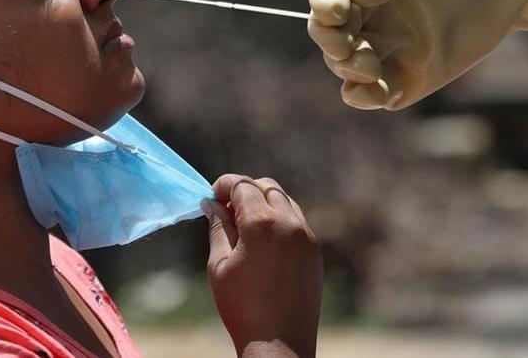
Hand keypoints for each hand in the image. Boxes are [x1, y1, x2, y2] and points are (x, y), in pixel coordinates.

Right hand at [203, 174, 321, 357]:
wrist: (279, 344)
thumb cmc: (242, 307)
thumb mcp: (219, 265)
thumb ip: (218, 228)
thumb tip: (212, 205)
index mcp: (263, 224)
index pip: (242, 185)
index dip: (224, 185)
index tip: (212, 195)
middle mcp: (290, 223)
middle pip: (267, 187)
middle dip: (245, 191)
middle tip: (226, 210)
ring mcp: (307, 237)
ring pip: (285, 201)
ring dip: (264, 203)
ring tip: (244, 227)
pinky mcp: (315, 251)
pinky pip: (297, 221)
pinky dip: (279, 219)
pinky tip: (263, 242)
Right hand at [309, 0, 527, 109]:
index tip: (334, 10)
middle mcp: (367, 2)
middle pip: (327, 26)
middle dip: (329, 39)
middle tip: (349, 47)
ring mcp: (386, 39)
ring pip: (344, 62)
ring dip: (346, 69)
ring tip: (370, 68)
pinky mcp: (408, 72)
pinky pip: (373, 92)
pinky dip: (366, 98)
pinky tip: (377, 92)